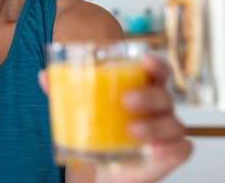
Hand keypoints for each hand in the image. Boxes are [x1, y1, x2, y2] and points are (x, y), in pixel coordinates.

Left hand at [38, 54, 192, 182]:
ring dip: (154, 125)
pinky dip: (171, 149)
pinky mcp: (169, 153)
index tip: (144, 60)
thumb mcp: (81, 107)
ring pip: (173, 123)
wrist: (105, 165)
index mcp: (142, 87)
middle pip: (164, 95)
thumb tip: (44, 76)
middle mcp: (158, 107)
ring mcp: (166, 130)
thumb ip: (65, 91)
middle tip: (126, 100)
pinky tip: (154, 150)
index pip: (156, 71)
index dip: (155, 64)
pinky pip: (180, 149)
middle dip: (148, 96)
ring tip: (132, 130)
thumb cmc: (100, 126)